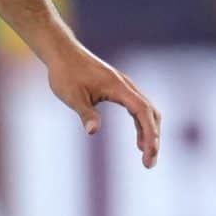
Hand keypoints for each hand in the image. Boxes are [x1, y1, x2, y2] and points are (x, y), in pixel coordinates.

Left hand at [46, 43, 161, 167]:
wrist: (62, 52)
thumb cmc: (65, 73)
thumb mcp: (72, 96)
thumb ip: (85, 114)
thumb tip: (93, 132)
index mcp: (119, 87)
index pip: (143, 112)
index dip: (149, 133)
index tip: (149, 153)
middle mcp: (126, 86)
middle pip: (150, 113)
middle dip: (153, 139)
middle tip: (150, 163)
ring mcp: (124, 87)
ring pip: (147, 111)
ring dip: (150, 133)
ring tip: (147, 157)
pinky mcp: (119, 89)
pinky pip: (137, 108)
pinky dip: (141, 125)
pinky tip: (139, 142)